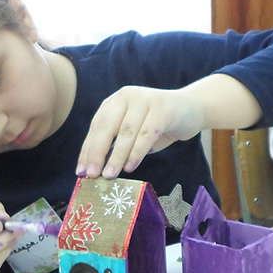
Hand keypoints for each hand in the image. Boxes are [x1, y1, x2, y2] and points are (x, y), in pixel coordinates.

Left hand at [76, 86, 203, 178]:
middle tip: (91, 174)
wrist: (191, 109)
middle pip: (106, 126)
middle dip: (97, 152)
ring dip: (116, 156)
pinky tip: (130, 167)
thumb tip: (97, 169)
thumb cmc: (158, 124)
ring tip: (109, 175)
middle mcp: (127, 97)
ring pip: (126, 132)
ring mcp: (145, 100)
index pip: (96, 127)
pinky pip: (146, 134)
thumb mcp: (133, 132)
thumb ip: (116, 144)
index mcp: (115, 101)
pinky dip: (137, 152)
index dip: (87, 150)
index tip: (81, 171)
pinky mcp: (163, 108)